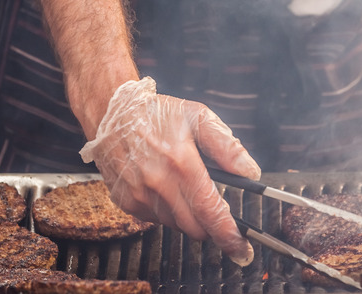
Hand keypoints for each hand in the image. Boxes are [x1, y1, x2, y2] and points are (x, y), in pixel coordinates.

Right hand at [80, 77, 260, 265]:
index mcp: (181, 164)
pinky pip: (156, 219)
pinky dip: (168, 210)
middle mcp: (158, 185)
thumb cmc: (156, 113)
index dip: (229, 235)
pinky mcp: (127, 202)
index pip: (210, 212)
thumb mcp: (199, 118)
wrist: (111, 112)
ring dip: (189, 215)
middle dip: (211, 226)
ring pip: (176, 225)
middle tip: (217, 210)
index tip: (241, 249)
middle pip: (195, 228)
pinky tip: (165, 186)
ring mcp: (140, 196)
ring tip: (185, 185)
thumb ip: (227, 147)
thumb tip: (250, 172)